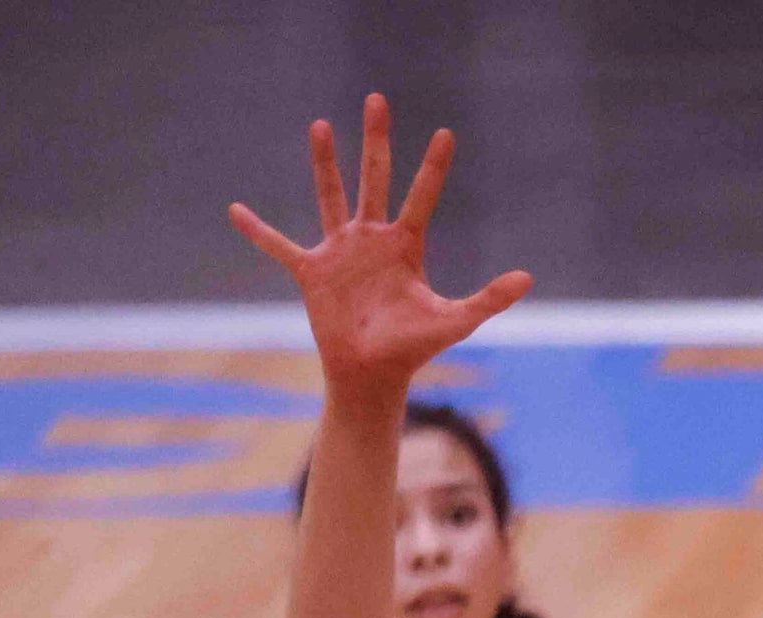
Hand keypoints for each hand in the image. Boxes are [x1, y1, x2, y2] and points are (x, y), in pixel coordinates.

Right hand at [229, 95, 530, 397]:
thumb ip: (490, 298)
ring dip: (325, 162)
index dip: (433, 166)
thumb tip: (528, 278)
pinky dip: (258, 231)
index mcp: (405, 245)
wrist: (373, 373)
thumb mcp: (455, 320)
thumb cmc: (414, 348)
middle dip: (377, 140)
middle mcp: (372, 239)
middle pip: (375, 177)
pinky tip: (235, 210)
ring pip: (331, 196)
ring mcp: (340, 251)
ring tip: (320, 124)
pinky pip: (279, 246)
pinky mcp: (311, 270)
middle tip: (377, 99)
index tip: (446, 132)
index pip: (422, 195)